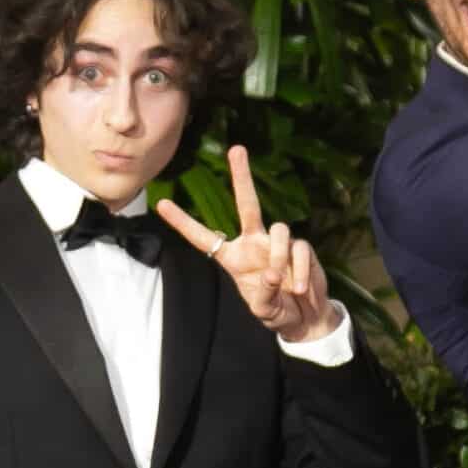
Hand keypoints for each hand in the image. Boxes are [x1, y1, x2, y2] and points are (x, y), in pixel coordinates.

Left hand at [158, 146, 341, 344]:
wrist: (305, 318)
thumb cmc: (276, 310)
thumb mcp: (263, 309)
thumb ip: (264, 294)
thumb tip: (273, 273)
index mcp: (234, 257)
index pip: (204, 237)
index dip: (183, 222)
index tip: (162, 204)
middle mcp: (254, 243)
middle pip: (247, 204)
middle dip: (242, 176)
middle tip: (236, 149)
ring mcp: (278, 243)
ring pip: (278, 231)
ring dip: (279, 257)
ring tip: (282, 283)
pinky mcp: (301, 249)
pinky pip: (299, 249)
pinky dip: (299, 270)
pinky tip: (299, 288)